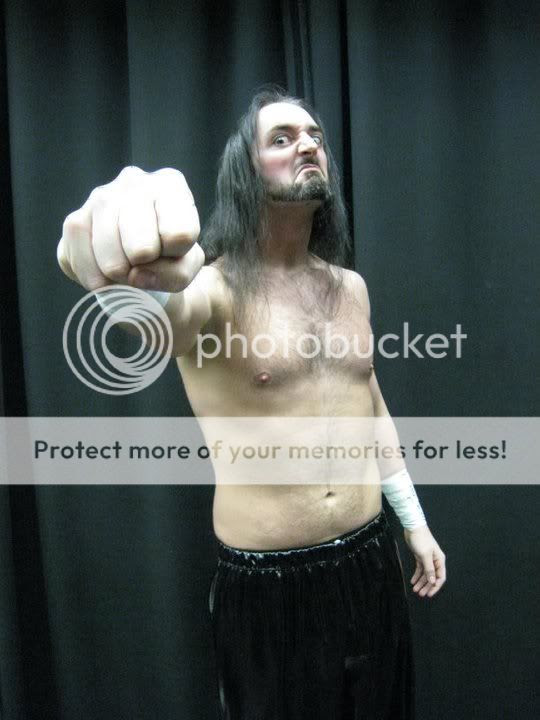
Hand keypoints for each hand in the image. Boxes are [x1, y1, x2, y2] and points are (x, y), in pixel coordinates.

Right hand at [57, 166, 203, 292]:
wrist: (141, 256)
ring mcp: (99, 198)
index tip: (172, 249)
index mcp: (169, 185)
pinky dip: (97, 280)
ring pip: (111, 262)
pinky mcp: (74, 220)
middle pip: (142, 250)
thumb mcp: (188, 264)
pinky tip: (106, 273)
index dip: (177, 256)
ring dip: (121, 277)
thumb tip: (134, 276)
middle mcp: (132, 182)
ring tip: (127, 265)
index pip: (180, 236)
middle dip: (145, 268)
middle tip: (146, 261)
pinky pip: (82, 264)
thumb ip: (176, 273)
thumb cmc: (169, 254)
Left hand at [403, 525, 445, 597]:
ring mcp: (427, 559)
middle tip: (420, 594)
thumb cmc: (421, 539)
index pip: (440, 577)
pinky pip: (420, 569)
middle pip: (432, 577)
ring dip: (421, 582)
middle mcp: (435, 561)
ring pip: (425, 574)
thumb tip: (433, 581)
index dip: (435, 586)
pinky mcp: (420, 557)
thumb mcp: (425, 555)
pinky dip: (417, 575)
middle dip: (426, 586)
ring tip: (415, 589)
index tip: (429, 594)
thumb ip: (429, 569)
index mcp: (439, 560)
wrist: (413, 528)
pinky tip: (413, 581)